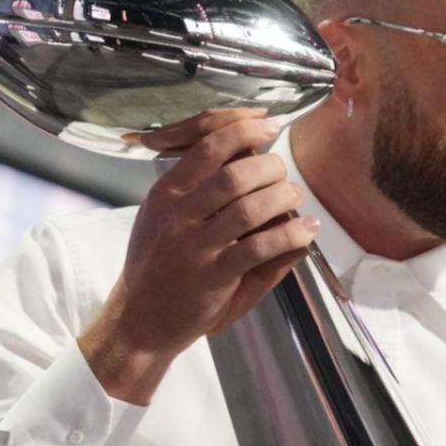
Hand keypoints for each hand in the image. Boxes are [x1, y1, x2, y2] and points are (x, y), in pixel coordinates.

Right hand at [80, 108, 319, 402]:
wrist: (139, 322)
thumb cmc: (157, 267)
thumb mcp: (163, 219)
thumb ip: (199, 190)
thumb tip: (252, 158)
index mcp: (166, 193)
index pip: (207, 144)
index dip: (243, 128)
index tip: (267, 124)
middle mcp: (178, 214)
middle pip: (236, 173)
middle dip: (271, 167)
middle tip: (282, 175)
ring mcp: (195, 246)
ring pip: (251, 207)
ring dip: (283, 197)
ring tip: (294, 198)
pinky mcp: (214, 276)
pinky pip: (262, 247)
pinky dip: (291, 234)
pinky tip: (305, 231)